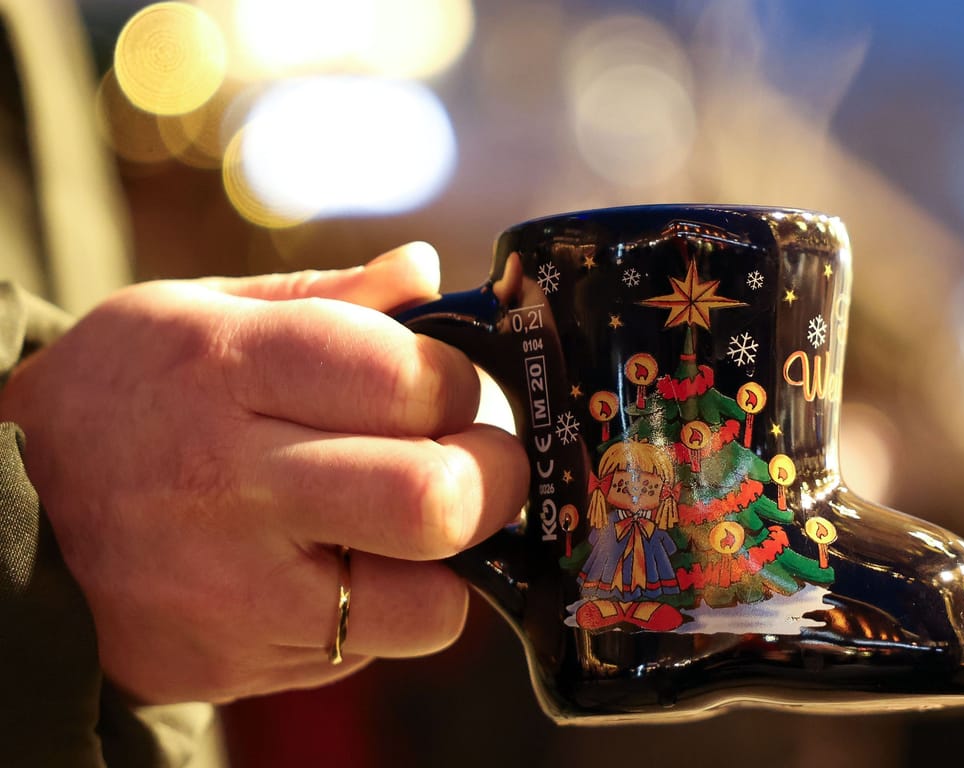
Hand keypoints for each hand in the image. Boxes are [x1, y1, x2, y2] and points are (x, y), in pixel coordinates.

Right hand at [0, 243, 527, 703]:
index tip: (445, 388)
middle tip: (475, 462)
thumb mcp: (197, 313)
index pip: (409, 378)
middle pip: (436, 499)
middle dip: (493, 477)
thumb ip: (327, 298)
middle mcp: (231, 484)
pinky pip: (374, 647)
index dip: (459, 383)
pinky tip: (343, 566)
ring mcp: (235, 590)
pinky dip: (389, 607)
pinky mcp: (238, 664)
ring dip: (449, 559)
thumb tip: (428, 272)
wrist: (7, 514)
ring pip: (429, 601)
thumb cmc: (124, 397)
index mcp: (225, 369)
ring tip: (407, 522)